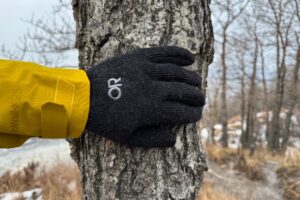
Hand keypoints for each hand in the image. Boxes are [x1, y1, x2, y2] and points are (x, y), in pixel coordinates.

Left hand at [85, 46, 204, 147]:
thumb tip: (174, 139)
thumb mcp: (127, 138)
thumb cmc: (106, 120)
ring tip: (197, 82)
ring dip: (192, 78)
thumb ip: (153, 140)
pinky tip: (190, 58)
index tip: (197, 115)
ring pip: (178, 72)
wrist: (84, 97)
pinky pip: (164, 52)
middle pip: (184, 91)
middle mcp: (153, 88)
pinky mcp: (139, 57)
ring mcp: (146, 70)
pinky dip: (179, 54)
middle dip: (197, 97)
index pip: (182, 112)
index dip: (193, 115)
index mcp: (152, 110)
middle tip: (201, 100)